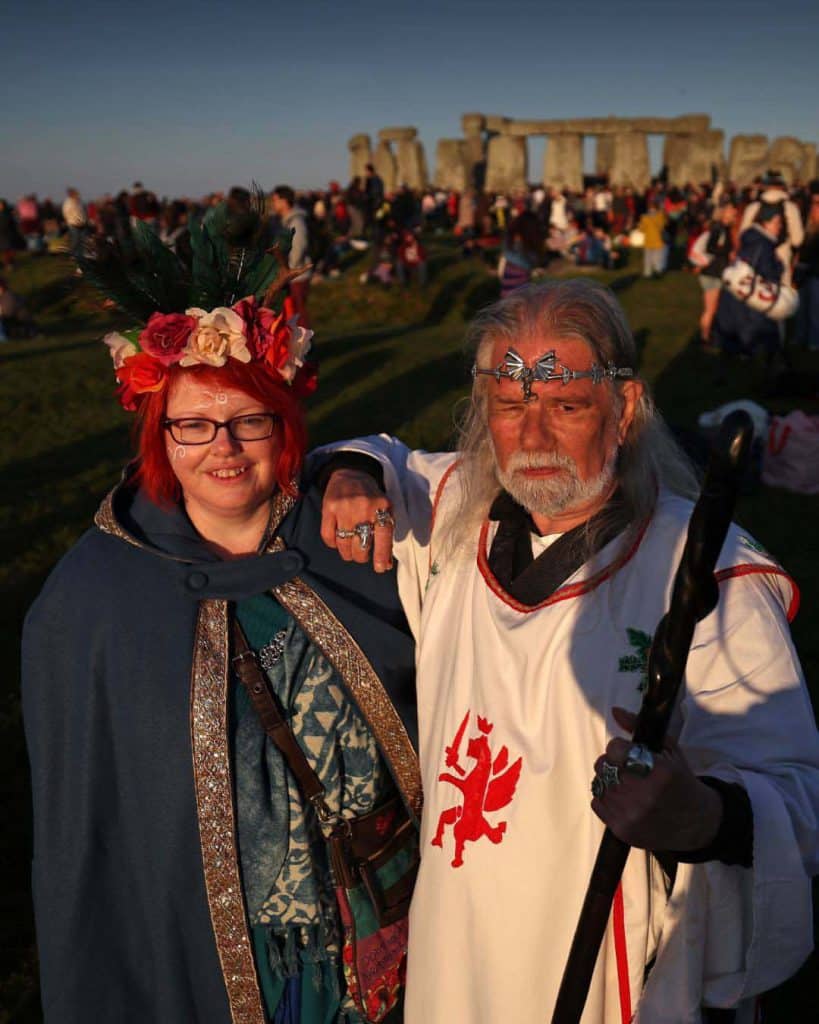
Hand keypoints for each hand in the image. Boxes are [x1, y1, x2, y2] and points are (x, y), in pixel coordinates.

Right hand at [320, 469, 394, 572]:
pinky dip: (333, 544)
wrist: (351, 473)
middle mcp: (364, 508)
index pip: (383, 538)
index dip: (382, 556)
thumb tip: (385, 565)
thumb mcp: (385, 511)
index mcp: (382, 508)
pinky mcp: (328, 508)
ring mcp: (344, 508)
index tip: (380, 568)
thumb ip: (386, 536)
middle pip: (361, 545)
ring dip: (347, 553)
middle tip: (361, 555)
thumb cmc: (371, 497)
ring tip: (350, 551)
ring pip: (344, 544)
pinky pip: (328, 536)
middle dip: (361, 556)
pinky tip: (338, 541)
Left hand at [591, 708, 722, 851]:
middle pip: (603, 765)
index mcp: (658, 771)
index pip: (614, 748)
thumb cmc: (680, 781)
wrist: (695, 822)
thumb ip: (639, 728)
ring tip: (626, 784)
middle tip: (627, 768)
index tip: (628, 752)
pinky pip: (596, 803)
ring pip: (598, 784)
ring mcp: (632, 815)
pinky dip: (605, 798)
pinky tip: (623, 799)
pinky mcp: (623, 830)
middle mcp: (644, 794)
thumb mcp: (669, 749)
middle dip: (613, 763)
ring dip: (609, 780)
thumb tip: (615, 711)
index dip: (619, 748)